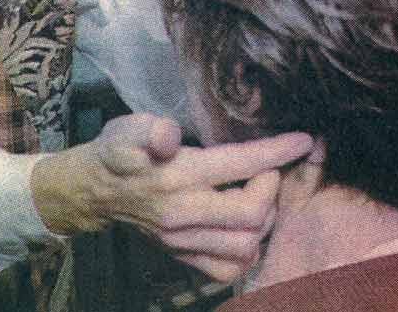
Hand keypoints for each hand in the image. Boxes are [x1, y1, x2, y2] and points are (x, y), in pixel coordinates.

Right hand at [30, 113, 311, 281]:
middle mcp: (183, 214)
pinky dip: (246, 250)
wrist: (93, 190)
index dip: (277, 151)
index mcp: (176, 176)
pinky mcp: (182, 257)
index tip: (304, 140)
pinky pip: (227, 269)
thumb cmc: (117, 151)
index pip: (239, 164)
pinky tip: (243, 225)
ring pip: (246, 245)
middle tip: (267, 169)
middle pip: (252, 214)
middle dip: (272, 187)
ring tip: (257, 194)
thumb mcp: (126, 128)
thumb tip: (170, 134)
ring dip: (263, 220)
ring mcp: (184, 241)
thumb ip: (151, 130)